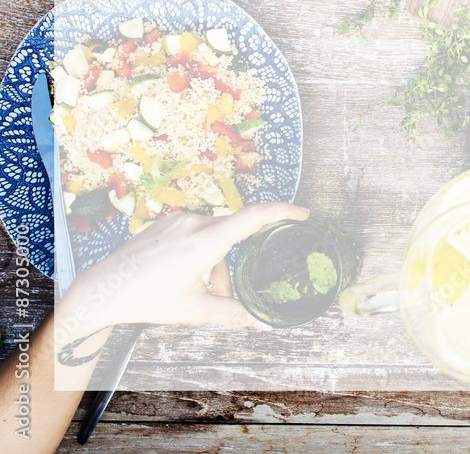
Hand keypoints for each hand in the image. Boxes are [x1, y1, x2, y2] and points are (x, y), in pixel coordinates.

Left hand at [58, 202, 309, 336]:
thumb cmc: (147, 300)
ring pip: (214, 238)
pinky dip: (200, 255)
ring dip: (215, 264)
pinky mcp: (167, 222)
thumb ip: (233, 314)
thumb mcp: (194, 311)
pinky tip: (184, 278)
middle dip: (234, 266)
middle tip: (226, 296)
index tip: (302, 214)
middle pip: (233, 236)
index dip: (283, 211)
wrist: (102, 290)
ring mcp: (179, 220)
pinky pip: (196, 234)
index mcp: (205, 242)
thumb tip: (263, 322)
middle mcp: (194, 223)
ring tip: (200, 295)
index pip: (255, 217)